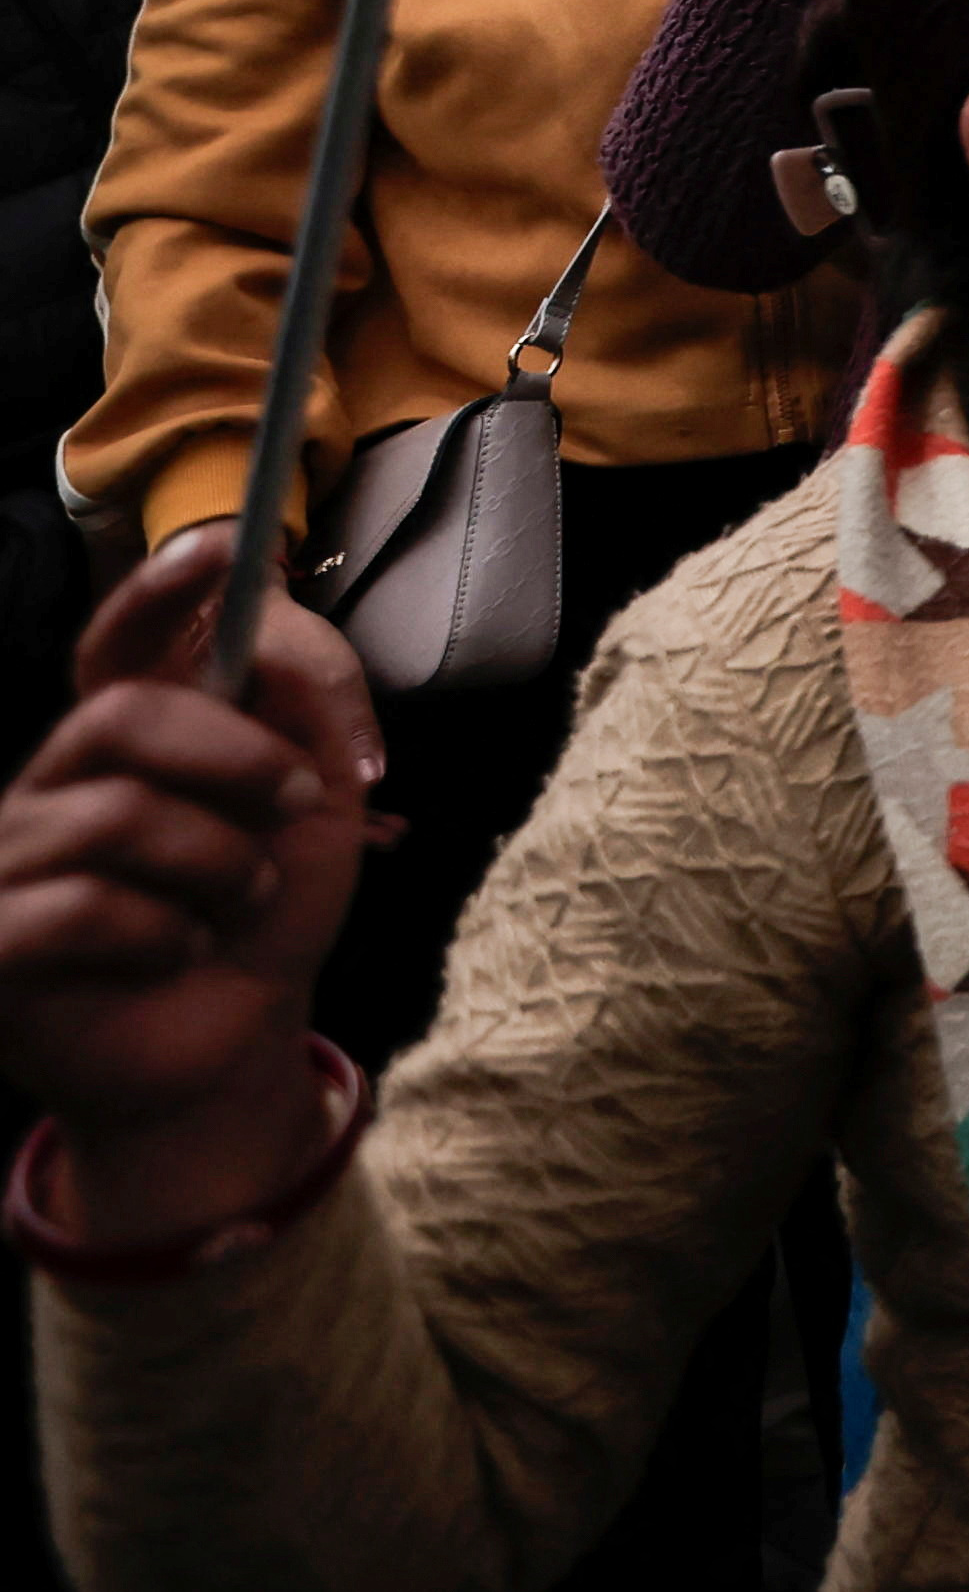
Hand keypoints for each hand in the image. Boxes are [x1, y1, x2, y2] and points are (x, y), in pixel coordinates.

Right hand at [0, 528, 382, 1231]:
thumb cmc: (263, 917)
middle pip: (120, 715)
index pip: (116, 648)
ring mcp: (11, 866)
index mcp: (123, 747)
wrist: (235, 1044)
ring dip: (217, 862)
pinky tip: (175, 953)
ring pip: (114, 817)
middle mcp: (52, 789)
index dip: (160, 595)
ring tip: (242, 901)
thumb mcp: (316, 806)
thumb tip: (262, 639)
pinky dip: (159, 933)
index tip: (229, 546)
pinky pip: (79, 908)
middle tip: (297, 801)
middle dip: (230, 752)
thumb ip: (298, 713)